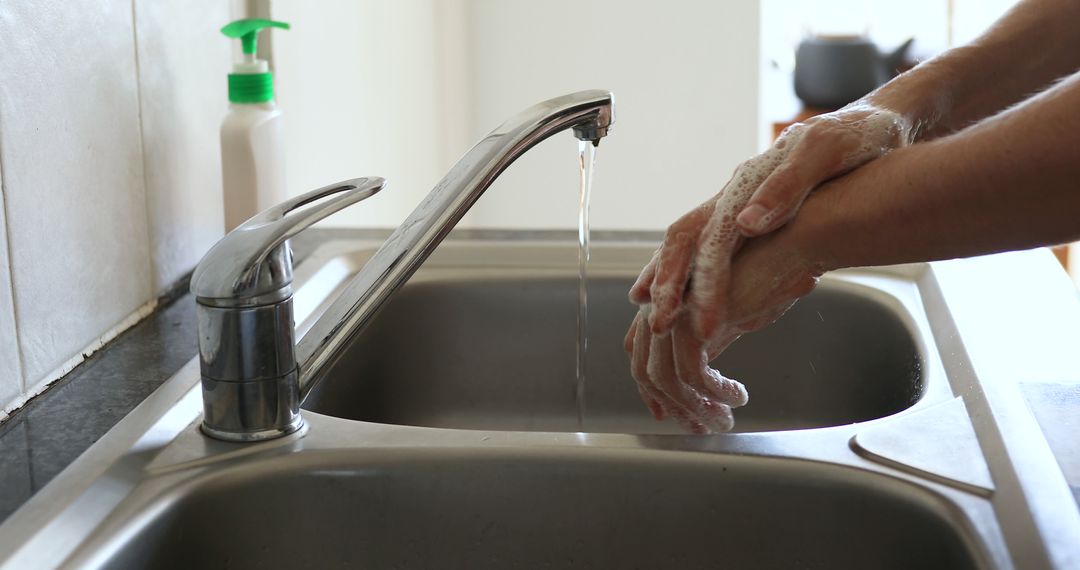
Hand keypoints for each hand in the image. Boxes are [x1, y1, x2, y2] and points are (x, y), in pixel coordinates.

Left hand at [625, 218, 823, 431]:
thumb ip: (712, 340)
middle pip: (644, 367)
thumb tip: (702, 378)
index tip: (669, 413)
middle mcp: (662, 301)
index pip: (640, 349)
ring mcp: (675, 307)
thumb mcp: (735, 313)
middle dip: (671, 405)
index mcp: (667, 298)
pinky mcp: (696, 315)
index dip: (650, 386)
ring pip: (665, 376)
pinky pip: (692, 371)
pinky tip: (737, 398)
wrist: (794, 240)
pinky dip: (713, 393)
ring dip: (694, 407)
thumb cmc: (772, 271)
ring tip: (721, 420)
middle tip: (699, 428)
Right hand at [629, 102, 910, 337]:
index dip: (705, 282)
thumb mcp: (830, 152)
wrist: (881, 122)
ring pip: (691, 241)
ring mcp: (744, 202)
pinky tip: (693, 294)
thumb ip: (787, 187)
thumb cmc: (861, 136)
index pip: (712, 238)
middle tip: (656, 324)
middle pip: (685, 237)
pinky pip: (712, 244)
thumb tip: (744, 225)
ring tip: (656, 315)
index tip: (704, 323)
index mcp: (750, 181)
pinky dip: (693, 271)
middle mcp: (738, 193)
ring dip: (670, 278)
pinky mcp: (758, 212)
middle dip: (667, 281)